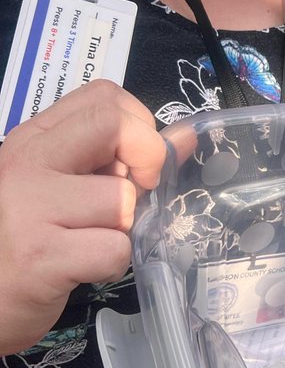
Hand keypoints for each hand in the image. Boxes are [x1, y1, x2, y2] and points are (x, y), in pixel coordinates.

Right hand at [0, 81, 165, 352]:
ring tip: (87, 241)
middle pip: (116, 126)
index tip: (133, 161)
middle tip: (130, 196)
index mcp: (32, 140)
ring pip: (123, 199)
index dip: (137, 125)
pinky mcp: (41, 256)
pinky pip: (115, 249)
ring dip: (122, 228)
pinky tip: (80, 269)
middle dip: (146, 160)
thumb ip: (115, 157)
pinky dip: (111, 265)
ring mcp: (30, 208)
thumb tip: (183, 138)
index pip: (104, 97)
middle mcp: (27, 163)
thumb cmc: (18, 241)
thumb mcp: (59, 185)